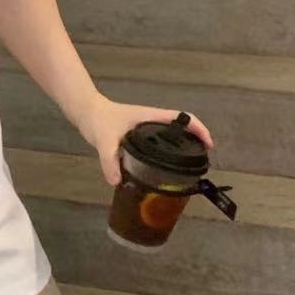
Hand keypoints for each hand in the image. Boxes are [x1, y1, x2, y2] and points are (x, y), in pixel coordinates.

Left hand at [78, 96, 213, 187]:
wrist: (86, 112)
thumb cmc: (99, 119)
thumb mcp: (104, 139)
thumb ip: (109, 160)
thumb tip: (117, 182)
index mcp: (151, 117)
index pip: (182, 118)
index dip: (199, 129)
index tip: (208, 146)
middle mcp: (152, 122)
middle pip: (181, 128)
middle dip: (194, 142)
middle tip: (200, 162)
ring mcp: (146, 128)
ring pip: (170, 136)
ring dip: (182, 147)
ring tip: (187, 168)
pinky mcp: (138, 136)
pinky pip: (159, 144)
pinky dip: (166, 153)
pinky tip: (162, 170)